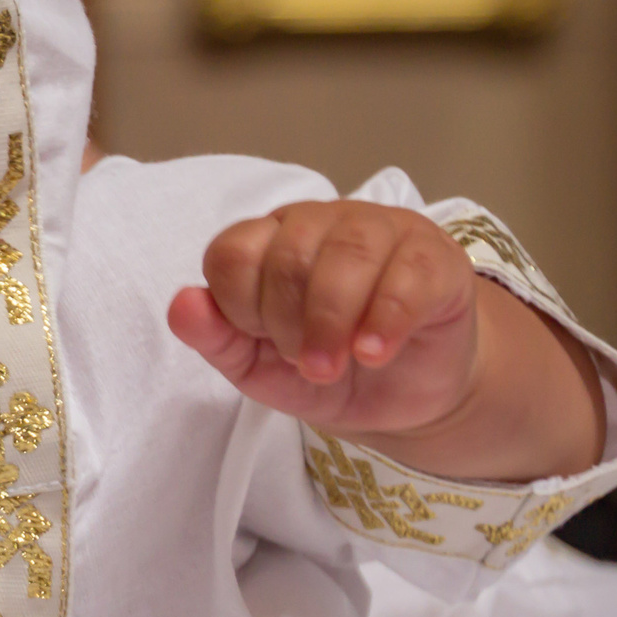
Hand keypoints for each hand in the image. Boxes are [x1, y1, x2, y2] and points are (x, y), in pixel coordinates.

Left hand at [167, 200, 602, 481]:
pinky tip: (374, 353)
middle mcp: (321, 222)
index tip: (265, 343)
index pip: (232, 252)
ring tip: (339, 366)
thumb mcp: (260, 369)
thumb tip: (181, 305)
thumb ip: (217, 338)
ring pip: (347, 254)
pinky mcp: (436, 257)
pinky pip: (406, 274)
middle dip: (290, 324)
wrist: (406, 395)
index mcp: (269, 241)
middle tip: (309, 365)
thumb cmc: (329, 370)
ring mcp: (382, 230)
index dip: (240, 306)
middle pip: (288, 255)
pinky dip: (384, 320)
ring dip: (333, 321)